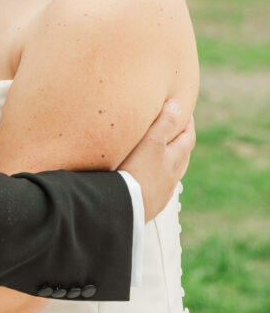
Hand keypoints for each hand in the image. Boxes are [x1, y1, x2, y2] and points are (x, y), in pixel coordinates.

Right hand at [119, 101, 194, 221]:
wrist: (124, 207)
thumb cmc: (136, 173)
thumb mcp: (151, 143)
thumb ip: (164, 123)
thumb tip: (177, 105)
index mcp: (174, 159)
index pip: (187, 138)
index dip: (188, 125)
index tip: (186, 113)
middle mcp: (171, 175)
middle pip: (183, 156)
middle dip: (183, 141)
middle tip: (180, 130)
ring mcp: (162, 190)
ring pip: (173, 172)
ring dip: (174, 160)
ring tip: (168, 153)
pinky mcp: (151, 203)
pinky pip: (161, 186)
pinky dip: (161, 177)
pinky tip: (153, 178)